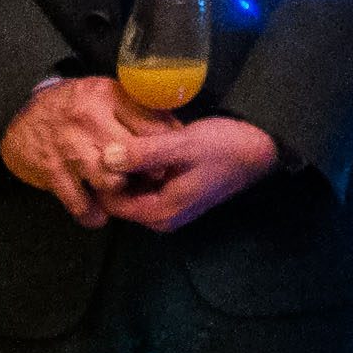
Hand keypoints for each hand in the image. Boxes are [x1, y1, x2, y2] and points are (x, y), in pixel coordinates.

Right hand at [1, 77, 154, 225]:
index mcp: (109, 95)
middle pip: (135, 157)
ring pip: (111, 181)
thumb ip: (138, 110)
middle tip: (147, 183)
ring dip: (119, 193)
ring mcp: (70, 146)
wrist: (19, 114)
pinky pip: (80, 203)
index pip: (151, 127)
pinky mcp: (52, 170)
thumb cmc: (74, 107)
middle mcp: (90, 118)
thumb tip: (178, 131)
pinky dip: (92, 214)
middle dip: (145, 175)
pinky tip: (98, 214)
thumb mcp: (105, 95)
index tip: (168, 162)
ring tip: (121, 193)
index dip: (165, 150)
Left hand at [102, 115, 280, 233]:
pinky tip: (136, 141)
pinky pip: (144, 182)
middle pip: (120, 198)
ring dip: (124, 167)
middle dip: (110, 173)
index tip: (92, 147)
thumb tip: (104, 158)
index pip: (112, 203)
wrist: (260, 147)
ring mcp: (169, 205)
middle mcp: (162, 217)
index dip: (99, 178)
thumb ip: (142, 153)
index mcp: (161, 213)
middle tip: (101, 138)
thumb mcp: (182, 146)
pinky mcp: (175, 192)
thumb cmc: (223, 147)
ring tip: (115, 136)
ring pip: (131, 189)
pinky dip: (137, 166)